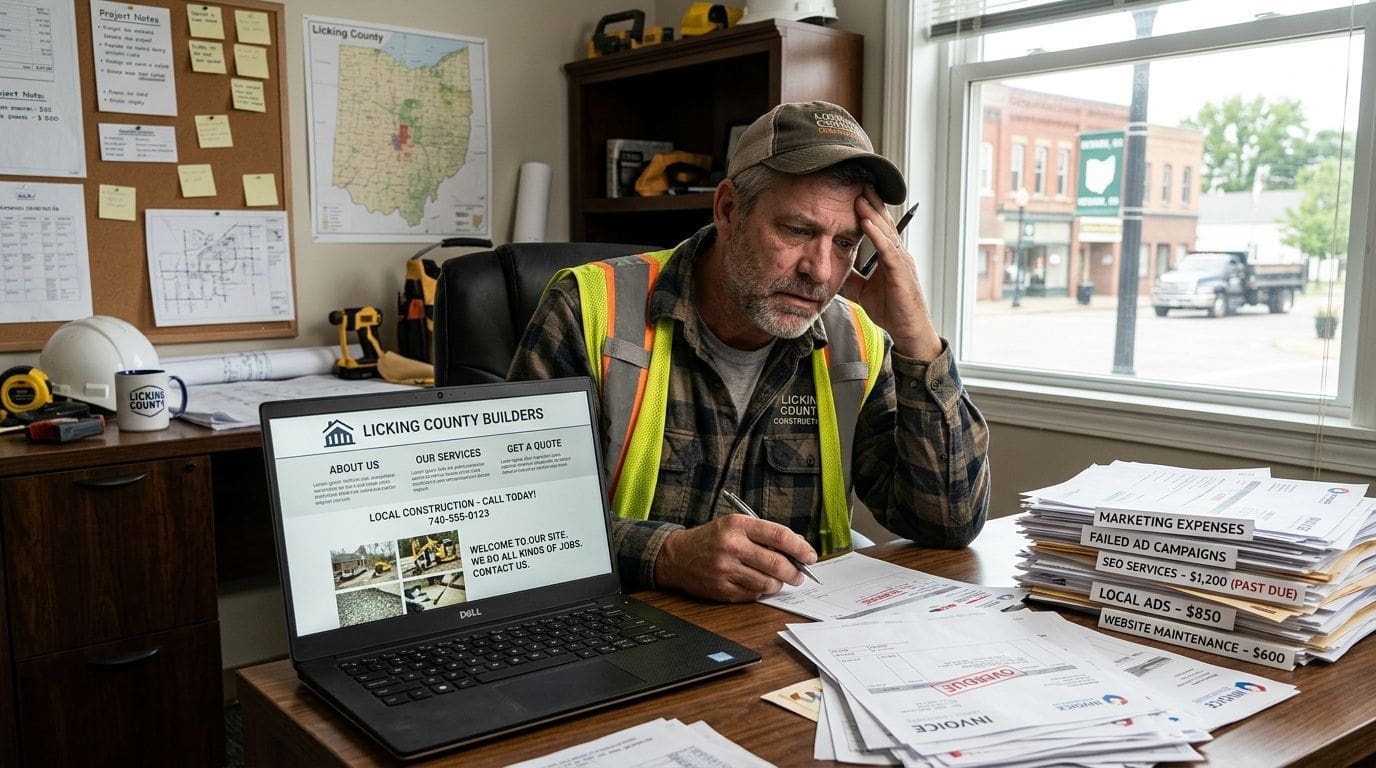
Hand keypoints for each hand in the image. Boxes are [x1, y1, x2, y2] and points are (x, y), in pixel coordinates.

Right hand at [655, 515, 817, 601]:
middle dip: (795, 572)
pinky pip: (754, 594)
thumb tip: (796, 547)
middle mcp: (732, 546)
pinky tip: (759, 583)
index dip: (800, 547)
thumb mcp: (734, 525)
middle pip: (777, 563)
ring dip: (780, 583)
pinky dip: (762, 590)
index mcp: (737, 525)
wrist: (677, 556)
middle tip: (800, 575)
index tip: (809, 555)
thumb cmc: (711, 539)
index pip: (779, 536)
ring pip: (768, 582)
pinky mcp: (722, 589)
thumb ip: (763, 534)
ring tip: (780, 580)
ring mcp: (726, 570)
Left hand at [842, 187, 942, 360]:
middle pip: (884, 222)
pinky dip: (877, 235)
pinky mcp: (901, 272)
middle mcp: (897, 254)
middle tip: (859, 181)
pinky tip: (866, 222)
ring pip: (886, 231)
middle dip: (871, 201)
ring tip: (860, 196)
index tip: (854, 192)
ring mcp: (901, 261)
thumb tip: (830, 269)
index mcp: (889, 256)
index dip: (868, 209)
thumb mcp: (863, 291)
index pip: (878, 227)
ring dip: (872, 212)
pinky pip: (888, 249)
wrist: (909, 330)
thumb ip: (850, 278)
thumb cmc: (891, 310)